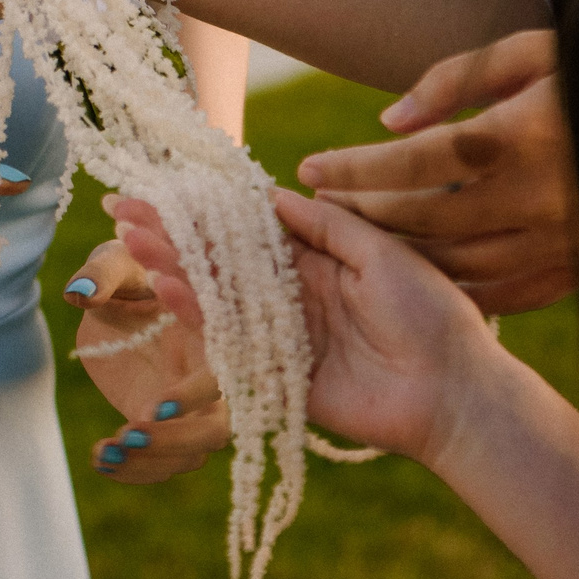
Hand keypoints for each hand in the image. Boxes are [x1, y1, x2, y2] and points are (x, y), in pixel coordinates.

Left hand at [59, 238, 229, 481]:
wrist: (121, 301)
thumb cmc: (130, 273)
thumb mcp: (116, 263)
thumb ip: (102, 273)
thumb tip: (79, 292)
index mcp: (212, 335)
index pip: (220, 375)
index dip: (193, 395)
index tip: (151, 407)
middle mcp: (211, 377)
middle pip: (217, 428)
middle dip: (177, 440)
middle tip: (129, 433)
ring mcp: (192, 409)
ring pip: (192, 456)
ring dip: (151, 462)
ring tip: (105, 451)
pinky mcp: (168, 429)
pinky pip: (164, 464)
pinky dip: (135, 470)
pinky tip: (99, 457)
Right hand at [111, 189, 505, 466]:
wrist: (455, 392)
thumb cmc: (432, 315)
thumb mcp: (383, 253)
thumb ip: (328, 226)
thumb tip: (274, 192)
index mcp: (317, 262)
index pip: (248, 229)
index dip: (206, 208)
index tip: (162, 187)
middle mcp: (291, 295)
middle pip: (220, 261)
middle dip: (173, 236)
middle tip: (123, 212)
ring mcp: (281, 336)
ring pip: (217, 298)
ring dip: (175, 270)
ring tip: (135, 243)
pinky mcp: (278, 377)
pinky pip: (230, 344)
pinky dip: (199, 317)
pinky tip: (170, 290)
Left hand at [297, 31, 578, 314]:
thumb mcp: (529, 54)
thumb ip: (454, 80)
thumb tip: (390, 122)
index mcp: (518, 135)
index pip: (413, 160)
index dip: (354, 167)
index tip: (307, 169)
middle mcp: (535, 197)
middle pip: (423, 218)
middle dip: (361, 214)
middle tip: (316, 207)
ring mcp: (556, 242)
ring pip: (454, 264)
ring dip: (395, 255)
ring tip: (350, 240)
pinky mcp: (574, 271)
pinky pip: (496, 292)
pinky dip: (448, 284)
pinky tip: (412, 274)